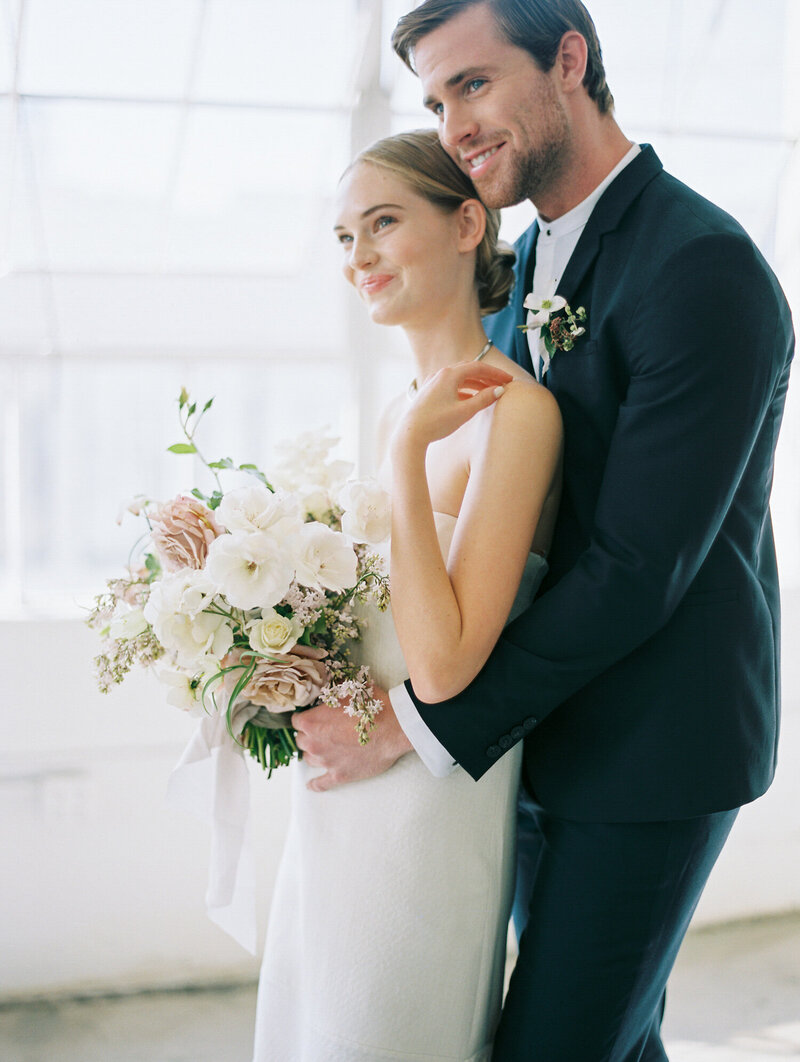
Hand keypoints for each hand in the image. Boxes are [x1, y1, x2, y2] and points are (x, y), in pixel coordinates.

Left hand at [292, 686, 412, 792]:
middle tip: (322, 731)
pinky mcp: (339, 775)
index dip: (305, 718)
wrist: (394, 728)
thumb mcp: (350, 690)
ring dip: (315, 753)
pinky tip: (311, 784)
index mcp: (312, 721)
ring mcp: (326, 761)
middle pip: (301, 741)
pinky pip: (320, 784)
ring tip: (325, 749)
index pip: (296, 721)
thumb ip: (333, 692)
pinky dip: (315, 784)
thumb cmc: (372, 707)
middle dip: (309, 735)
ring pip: (309, 759)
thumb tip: (327, 685)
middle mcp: (314, 743)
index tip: (312, 718)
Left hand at [395, 361, 512, 455]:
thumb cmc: (436, 423)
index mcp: (450, 374)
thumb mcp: (464, 412)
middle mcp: (440, 374)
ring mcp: (433, 382)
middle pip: (469, 370)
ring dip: (476, 383)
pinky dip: (465, 390)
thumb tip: (499, 390)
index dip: (496, 373)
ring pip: (460, 378)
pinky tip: (472, 400)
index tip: (509, 380)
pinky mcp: (430, 392)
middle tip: (502, 383)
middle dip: (487, 376)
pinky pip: (452, 386)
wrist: (410, 434)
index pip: (478, 367)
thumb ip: (483, 400)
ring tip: (490, 392)